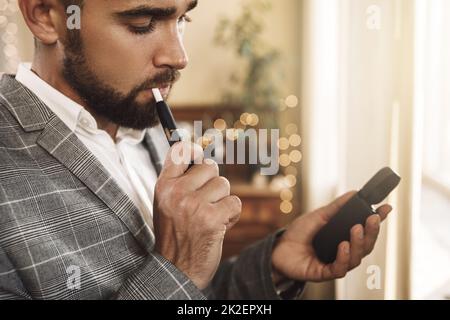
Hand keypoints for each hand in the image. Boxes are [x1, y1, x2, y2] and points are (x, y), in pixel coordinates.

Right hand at [153, 142, 241, 289]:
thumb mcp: (166, 204)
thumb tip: (200, 156)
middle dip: (213, 183)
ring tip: (210, 217)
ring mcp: (194, 205)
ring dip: (223, 200)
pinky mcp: (212, 219)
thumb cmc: (175, 235)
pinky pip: (235, 202)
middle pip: (210, 167)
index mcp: (163, 186)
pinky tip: (220, 225)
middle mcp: (177, 192)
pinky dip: (232, 215)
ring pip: (224, 184)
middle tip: (205, 202)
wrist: (176, 269)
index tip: (198, 155)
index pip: (179, 152)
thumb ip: (179, 182)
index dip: (193, 150)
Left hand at [271, 191, 392, 282]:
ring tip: (356, 229)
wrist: (278, 249)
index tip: (386, 208)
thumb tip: (354, 193)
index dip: (378, 220)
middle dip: (372, 231)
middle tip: (373, 218)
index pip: (366, 229)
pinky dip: (343, 256)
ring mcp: (336, 263)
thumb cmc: (298, 234)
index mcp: (344, 237)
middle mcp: (344, 251)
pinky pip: (340, 268)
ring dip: (359, 243)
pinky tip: (343, 245)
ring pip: (356, 258)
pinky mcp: (325, 273)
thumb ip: (336, 207)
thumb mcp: (318, 216)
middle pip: (366, 245)